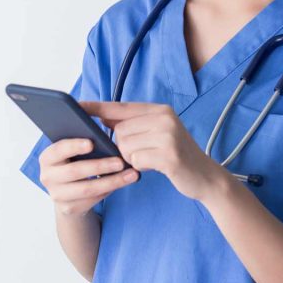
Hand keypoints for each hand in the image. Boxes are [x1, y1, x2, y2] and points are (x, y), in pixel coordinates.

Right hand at [38, 137, 139, 216]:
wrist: (66, 191)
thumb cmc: (74, 161)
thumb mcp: (73, 151)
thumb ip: (82, 141)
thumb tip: (103, 129)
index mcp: (47, 157)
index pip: (58, 150)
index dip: (74, 146)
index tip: (91, 143)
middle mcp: (47, 177)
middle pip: (75, 171)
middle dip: (100, 166)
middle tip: (120, 161)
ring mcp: (56, 195)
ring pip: (87, 189)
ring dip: (112, 181)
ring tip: (131, 174)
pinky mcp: (68, 208)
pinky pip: (92, 200)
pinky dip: (110, 190)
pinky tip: (123, 182)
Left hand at [79, 101, 227, 201]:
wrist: (206, 177)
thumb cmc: (175, 156)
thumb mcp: (157, 133)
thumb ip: (134, 124)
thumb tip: (102, 118)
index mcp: (159, 110)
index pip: (120, 107)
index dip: (97, 107)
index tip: (76, 105)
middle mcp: (164, 117)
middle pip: (120, 131)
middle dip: (125, 147)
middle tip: (145, 153)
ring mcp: (168, 135)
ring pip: (125, 146)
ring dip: (133, 158)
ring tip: (152, 159)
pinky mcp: (169, 154)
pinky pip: (136, 160)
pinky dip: (141, 167)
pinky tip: (156, 167)